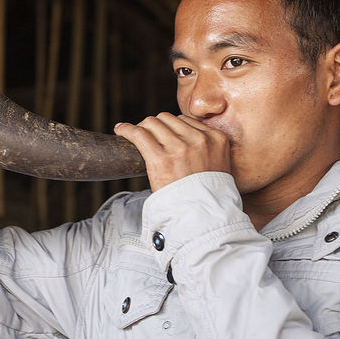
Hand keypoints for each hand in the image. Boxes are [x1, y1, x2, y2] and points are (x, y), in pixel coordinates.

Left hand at [114, 113, 230, 191]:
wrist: (202, 220)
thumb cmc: (207, 198)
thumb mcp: (218, 167)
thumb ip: (206, 150)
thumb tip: (184, 140)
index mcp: (216, 139)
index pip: (185, 120)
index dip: (170, 127)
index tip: (161, 136)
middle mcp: (199, 140)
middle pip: (167, 118)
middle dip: (155, 126)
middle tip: (147, 138)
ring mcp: (180, 148)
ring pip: (152, 123)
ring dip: (142, 128)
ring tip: (135, 136)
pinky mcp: (160, 159)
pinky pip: (138, 134)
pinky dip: (126, 130)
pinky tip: (120, 130)